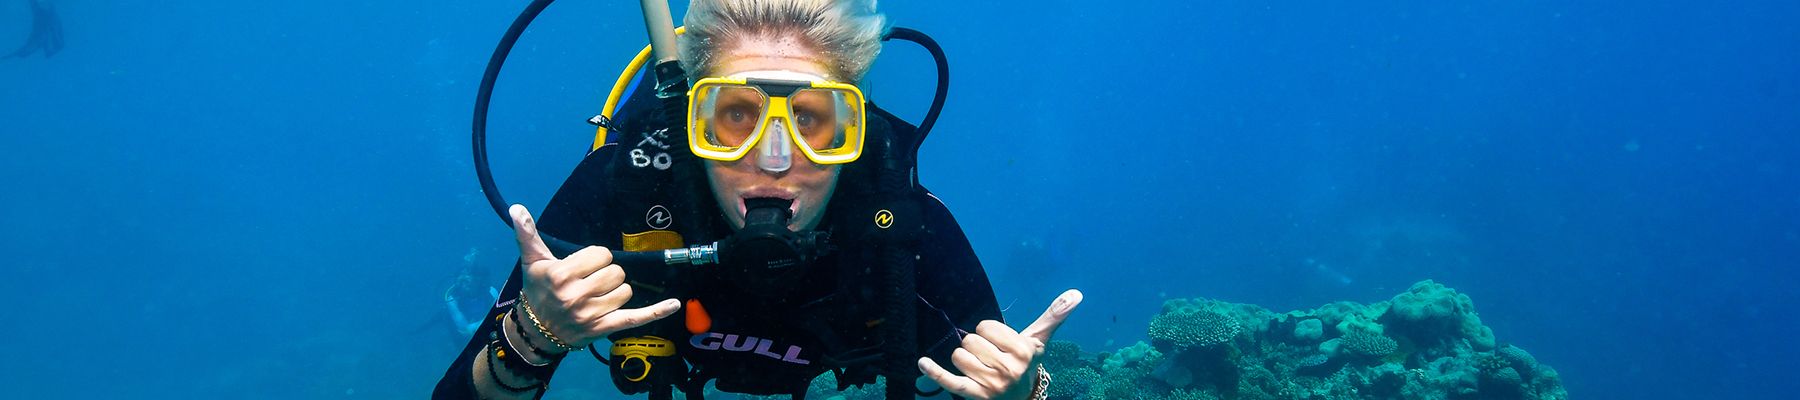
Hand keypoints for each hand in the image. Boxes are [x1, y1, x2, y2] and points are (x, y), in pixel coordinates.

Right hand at [509, 205, 680, 353]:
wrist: (536, 330)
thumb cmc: (538, 291)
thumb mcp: (532, 262)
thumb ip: (527, 233)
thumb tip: (516, 207)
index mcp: (562, 276)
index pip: (601, 254)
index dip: (595, 258)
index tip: (583, 267)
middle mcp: (577, 296)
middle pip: (616, 272)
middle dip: (606, 274)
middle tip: (589, 282)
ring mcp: (592, 314)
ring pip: (625, 291)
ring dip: (615, 291)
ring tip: (596, 296)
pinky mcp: (604, 328)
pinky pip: (636, 318)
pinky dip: (657, 311)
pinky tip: (674, 304)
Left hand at [918, 289, 1083, 399]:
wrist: (1020, 399)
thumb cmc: (1025, 364)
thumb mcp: (1038, 340)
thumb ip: (1054, 316)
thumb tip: (1077, 293)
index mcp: (1024, 351)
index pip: (986, 326)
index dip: (988, 332)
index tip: (998, 343)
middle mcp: (1009, 369)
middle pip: (970, 340)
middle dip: (976, 346)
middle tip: (989, 358)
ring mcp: (991, 385)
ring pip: (959, 356)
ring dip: (964, 359)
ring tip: (979, 368)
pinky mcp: (975, 396)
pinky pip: (950, 381)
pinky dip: (934, 372)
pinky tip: (922, 363)